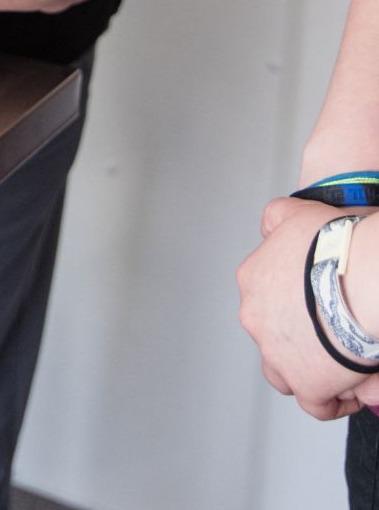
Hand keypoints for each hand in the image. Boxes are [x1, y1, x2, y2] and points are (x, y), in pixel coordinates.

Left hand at [238, 197, 378, 418]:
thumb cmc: (338, 246)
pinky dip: (332, 400)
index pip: (263, 296)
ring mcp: (277, 353)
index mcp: (252, 280)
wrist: (364, 277)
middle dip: (297, 336)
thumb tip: (269, 230)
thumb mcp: (295, 213)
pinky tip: (350, 391)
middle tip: (331, 333)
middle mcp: (255, 317)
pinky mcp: (306, 383)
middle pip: (271, 334)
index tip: (317, 302)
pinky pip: (315, 403)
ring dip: (304, 370)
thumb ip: (275, 218)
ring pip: (283, 372)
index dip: (292, 301)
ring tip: (335, 365)